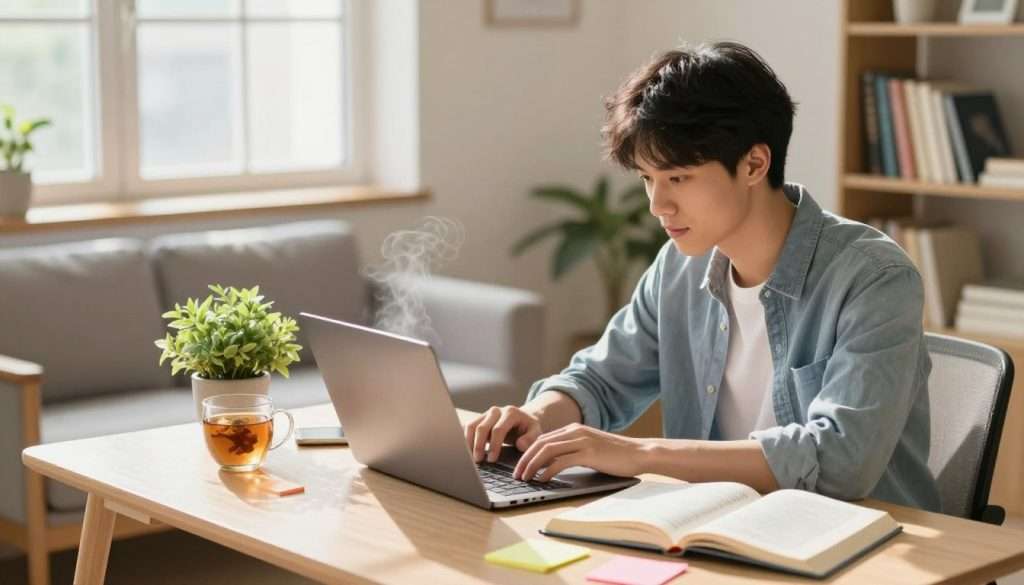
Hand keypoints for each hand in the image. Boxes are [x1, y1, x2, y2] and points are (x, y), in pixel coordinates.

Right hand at [465, 405, 542, 462]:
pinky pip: (468, 427)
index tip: (492, 459)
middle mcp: (496, 410)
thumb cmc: (529, 428)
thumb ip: (531, 438)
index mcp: (511, 413)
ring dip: (469, 443)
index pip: (498, 429)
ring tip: (472, 458)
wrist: (522, 420)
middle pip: (482, 427)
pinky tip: (467, 452)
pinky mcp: (479, 418)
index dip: (494, 445)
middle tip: (479, 461)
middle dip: (479, 445)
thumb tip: (520, 444)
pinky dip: (466, 439)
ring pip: (472, 426)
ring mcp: (486, 414)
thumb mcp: (536, 432)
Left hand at [513, 423, 647, 481]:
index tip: (519, 466)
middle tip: (516, 474)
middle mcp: (575, 431)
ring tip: (524, 478)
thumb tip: (551, 464)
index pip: (543, 439)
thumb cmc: (616, 455)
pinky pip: (561, 461)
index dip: (528, 453)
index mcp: (574, 429)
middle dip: (524, 459)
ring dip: (532, 465)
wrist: (640, 453)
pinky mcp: (589, 453)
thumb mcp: (590, 449)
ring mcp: (582, 441)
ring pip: (547, 450)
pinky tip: (542, 479)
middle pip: (540, 443)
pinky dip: (548, 470)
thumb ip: (572, 451)